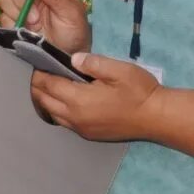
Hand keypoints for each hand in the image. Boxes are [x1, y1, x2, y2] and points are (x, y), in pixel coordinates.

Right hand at [0, 0, 91, 52]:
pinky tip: (25, 30)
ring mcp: (22, 7)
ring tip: (33, 25)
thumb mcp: (72, 14)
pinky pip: (3, 16)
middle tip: (35, 17)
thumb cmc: (75, 31)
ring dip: (16, 11)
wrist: (68, 55)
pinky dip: (11, 22)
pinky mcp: (13, 21)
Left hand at [28, 53, 162, 141]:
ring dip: (46, 99)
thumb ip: (93, 63)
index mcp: (79, 100)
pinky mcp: (88, 134)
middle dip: (38, 86)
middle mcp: (75, 117)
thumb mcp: (119, 70)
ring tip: (50, 84)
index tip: (38, 61)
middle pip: (44, 101)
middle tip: (41, 71)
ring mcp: (81, 128)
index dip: (40, 73)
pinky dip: (57, 110)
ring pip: (52, 114)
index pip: (48, 85)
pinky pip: (63, 122)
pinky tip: (64, 100)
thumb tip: (73, 59)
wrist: (156, 118)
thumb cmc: (139, 91)